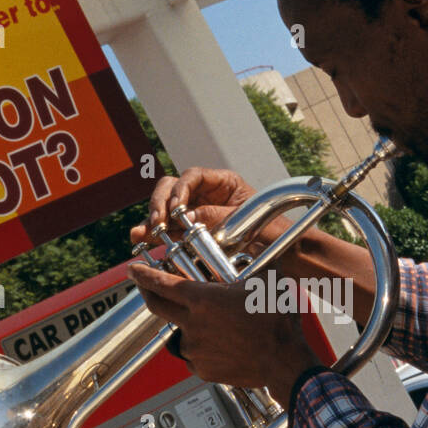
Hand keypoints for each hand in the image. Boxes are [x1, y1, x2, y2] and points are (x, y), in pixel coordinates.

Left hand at [127, 262, 320, 407]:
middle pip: (156, 307)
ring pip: (180, 333)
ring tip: (211, 325)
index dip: (143, 274)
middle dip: (147, 293)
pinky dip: (201, 348)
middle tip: (146, 287)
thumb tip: (252, 253)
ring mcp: (194, 348)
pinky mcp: (201, 368)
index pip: (161, 283)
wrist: (284, 361)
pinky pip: (193, 355)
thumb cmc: (275, 322)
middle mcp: (192, 323)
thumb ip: (249, 267)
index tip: (133, 270)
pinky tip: (220, 345)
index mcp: (203, 299)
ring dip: (188, 325)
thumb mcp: (264, 282)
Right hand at [130, 166, 289, 251]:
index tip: (176, 208)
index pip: (193, 176)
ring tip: (141, 235)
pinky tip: (143, 240)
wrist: (285, 252)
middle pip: (173, 188)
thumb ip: (216, 217)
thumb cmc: (272, 230)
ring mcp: (197, 211)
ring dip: (152, 220)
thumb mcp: (244, 221)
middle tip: (157, 223)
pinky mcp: (191, 231)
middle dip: (160, 204)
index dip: (180, 189)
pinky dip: (156, 233)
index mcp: (223, 183)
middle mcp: (206, 194)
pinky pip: (170, 228)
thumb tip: (186, 217)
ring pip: (166, 208)